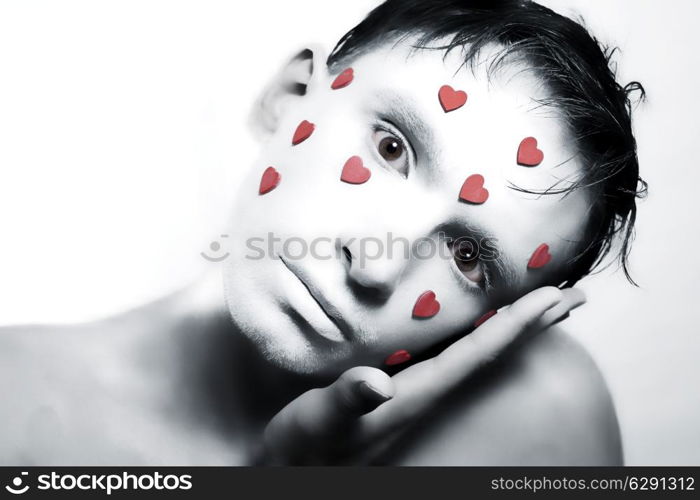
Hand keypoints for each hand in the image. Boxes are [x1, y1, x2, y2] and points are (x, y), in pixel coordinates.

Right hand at [259, 286, 584, 463]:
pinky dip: (476, 330)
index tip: (553, 298)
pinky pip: (451, 351)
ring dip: (512, 325)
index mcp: (413, 396)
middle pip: (491, 352)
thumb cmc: (302, 447)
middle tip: (573, 296)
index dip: (515, 326)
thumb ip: (346, 402)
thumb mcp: (316, 423)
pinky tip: (478, 319)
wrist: (291, 468)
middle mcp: (423, 391)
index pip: (476, 356)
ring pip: (475, 351)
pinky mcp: (397, 384)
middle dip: (532, 324)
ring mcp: (413, 389)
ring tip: (542, 303)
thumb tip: (378, 385)